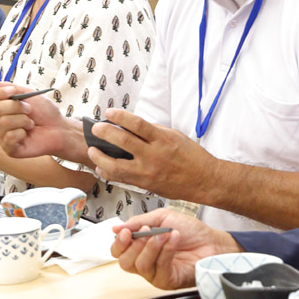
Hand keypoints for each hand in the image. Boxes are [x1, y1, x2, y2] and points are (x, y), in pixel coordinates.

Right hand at [0, 80, 79, 160]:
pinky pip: (9, 137)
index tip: (12, 91)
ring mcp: (3, 137)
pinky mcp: (10, 149)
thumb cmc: (45, 112)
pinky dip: (22, 132)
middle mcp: (0, 123)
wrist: (59, 128)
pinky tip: (27, 134)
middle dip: (16, 106)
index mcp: (2, 109)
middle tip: (29, 110)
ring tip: (31, 123)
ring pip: (4, 122)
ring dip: (23, 120)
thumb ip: (10, 88)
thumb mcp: (29, 94)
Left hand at [87, 109, 218, 201]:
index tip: (109, 112)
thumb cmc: (192, 157)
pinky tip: (101, 168)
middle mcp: (154, 156)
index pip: (136, 124)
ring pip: (116, 166)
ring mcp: (148, 173)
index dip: (120, 116)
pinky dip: (108, 173)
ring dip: (100, 157)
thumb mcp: (175, 136)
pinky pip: (122, 179)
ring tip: (93, 150)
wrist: (204, 180)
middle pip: (123, 143)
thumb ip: (153, 131)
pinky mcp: (145, 185)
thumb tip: (132, 125)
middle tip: (96, 129)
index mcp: (162, 139)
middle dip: (105, 133)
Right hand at [110, 209, 239, 289]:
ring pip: (141, 266)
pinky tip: (173, 239)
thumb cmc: (189, 231)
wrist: (211, 241)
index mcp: (139, 248)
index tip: (126, 232)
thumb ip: (138, 222)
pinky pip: (159, 268)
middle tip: (147, 231)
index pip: (118, 252)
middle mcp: (145, 263)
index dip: (119, 243)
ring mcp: (155, 274)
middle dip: (134, 245)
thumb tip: (116, 228)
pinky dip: (165, 251)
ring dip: (152, 246)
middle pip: (124, 263)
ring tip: (165, 233)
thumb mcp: (161, 218)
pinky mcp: (167, 281)